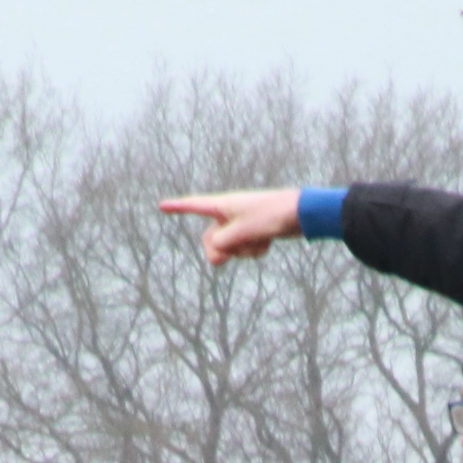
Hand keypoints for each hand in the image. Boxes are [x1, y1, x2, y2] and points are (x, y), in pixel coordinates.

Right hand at [159, 188, 300, 263]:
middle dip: (222, 250)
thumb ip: (220, 246)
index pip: (193, 206)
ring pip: (230, 248)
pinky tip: (268, 241)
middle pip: (211, 239)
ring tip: (259, 239)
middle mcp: (229, 214)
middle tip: (235, 251)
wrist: (300, 214)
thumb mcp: (240, 233)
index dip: (177, 207)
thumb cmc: (269, 216)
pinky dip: (255, 250)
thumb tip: (214, 257)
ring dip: (243, 250)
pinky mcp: (254, 233)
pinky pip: (246, 249)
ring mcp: (242, 224)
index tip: (161, 205)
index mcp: (222, 206)